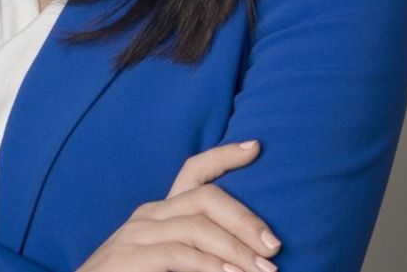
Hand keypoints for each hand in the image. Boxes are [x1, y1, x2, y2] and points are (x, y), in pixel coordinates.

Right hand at [76, 140, 281, 271]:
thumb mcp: (167, 258)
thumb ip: (197, 247)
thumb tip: (247, 252)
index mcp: (160, 212)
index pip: (193, 171)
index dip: (224, 156)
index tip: (255, 147)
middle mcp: (149, 215)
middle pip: (206, 197)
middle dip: (245, 219)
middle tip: (273, 245)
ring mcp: (138, 235)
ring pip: (198, 226)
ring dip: (236, 249)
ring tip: (263, 268)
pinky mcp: (133, 257)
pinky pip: (180, 254)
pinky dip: (212, 266)